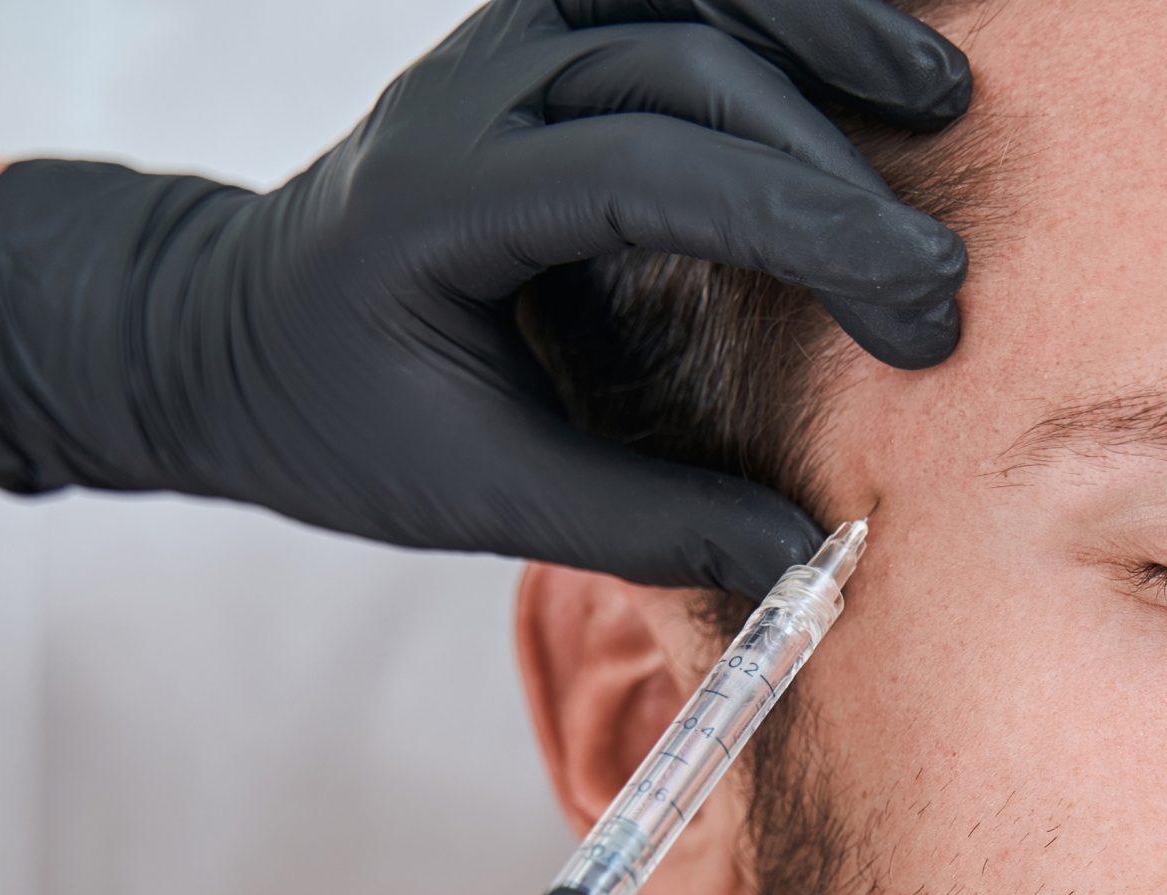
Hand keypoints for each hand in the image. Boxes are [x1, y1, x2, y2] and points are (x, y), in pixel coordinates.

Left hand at [0, 0, 971, 598]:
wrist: (220, 334)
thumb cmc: (338, 421)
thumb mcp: (479, 498)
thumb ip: (644, 523)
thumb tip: (810, 566)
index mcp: (438, 201)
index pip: (649, 174)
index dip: (802, 232)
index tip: (915, 319)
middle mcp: (472, 89)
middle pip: (689, 70)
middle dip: (835, 174)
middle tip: (941, 288)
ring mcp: (505, 42)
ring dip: (825, 30)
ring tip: (945, 94)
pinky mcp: (538, 34)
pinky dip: (777, 8)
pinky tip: (868, 43)